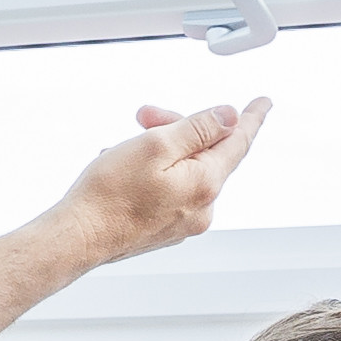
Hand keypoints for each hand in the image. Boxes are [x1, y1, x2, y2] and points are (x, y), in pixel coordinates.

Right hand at [62, 99, 270, 260]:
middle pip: (205, 153)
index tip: (261, 103)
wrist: (79, 237)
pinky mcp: (165, 229)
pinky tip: (127, 170)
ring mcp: (184, 222)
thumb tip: (228, 117)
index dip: (249, 117)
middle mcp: (202, 208)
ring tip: (123, 148)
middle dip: (179, 128)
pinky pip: (172, 189)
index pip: (238, 142)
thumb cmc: (110, 194)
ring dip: (162, 150)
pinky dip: (155, 172)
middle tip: (144, 116)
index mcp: (205, 183)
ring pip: (185, 170)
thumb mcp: (156, 144)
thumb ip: (198, 128)